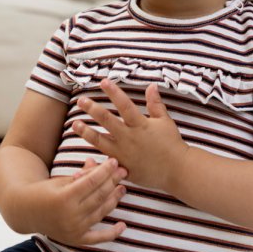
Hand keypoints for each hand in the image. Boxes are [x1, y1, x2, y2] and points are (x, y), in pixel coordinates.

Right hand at [27, 156, 126, 245]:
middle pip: (99, 195)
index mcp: (65, 198)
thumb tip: (98, 163)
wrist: (26, 212)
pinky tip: (123, 226)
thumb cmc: (45, 190)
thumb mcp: (61, 179)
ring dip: (114, 199)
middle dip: (113, 181)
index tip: (115, 161)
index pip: (92, 181)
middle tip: (124, 171)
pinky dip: (111, 234)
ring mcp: (74, 230)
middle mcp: (70, 216)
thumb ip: (81, 174)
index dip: (105, 170)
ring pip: (101, 212)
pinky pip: (97, 239)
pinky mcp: (76, 240)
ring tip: (122, 188)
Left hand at [73, 79, 188, 190]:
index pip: (124, 105)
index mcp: (140, 124)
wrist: (177, 170)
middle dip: (93, 109)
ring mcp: (124, 153)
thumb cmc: (172, 143)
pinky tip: (81, 159)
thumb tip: (152, 85)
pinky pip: (104, 163)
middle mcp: (129, 138)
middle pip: (107, 121)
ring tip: (75, 124)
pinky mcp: (122, 167)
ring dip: (86, 132)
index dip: (113, 92)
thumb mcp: (165, 121)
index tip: (103, 81)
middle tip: (81, 101)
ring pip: (100, 141)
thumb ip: (155, 104)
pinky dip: (92, 162)